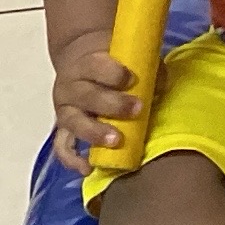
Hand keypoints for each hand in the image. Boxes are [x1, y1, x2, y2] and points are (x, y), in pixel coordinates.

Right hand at [49, 30, 137, 176]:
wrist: (83, 60)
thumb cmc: (112, 60)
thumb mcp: (127, 55)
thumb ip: (146, 67)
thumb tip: (160, 86)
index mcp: (86, 64)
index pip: (95, 66)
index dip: (113, 74)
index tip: (131, 79)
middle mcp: (71, 87)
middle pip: (87, 96)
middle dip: (112, 105)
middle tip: (137, 110)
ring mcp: (67, 109)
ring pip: (74, 122)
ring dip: (95, 132)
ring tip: (116, 141)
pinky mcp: (65, 129)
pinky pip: (63, 146)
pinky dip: (72, 159)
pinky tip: (87, 168)